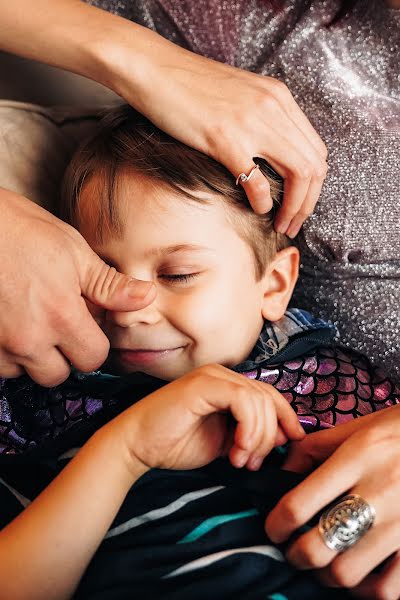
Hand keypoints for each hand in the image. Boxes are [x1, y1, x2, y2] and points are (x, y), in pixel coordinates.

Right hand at [0, 189, 154, 385]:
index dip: (93, 342)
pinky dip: (6, 352)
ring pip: (27, 372)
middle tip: (54, 322)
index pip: (93, 358)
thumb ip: (109, 285)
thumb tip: (147, 297)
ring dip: (32, 355)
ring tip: (28, 319)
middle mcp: (29, 339)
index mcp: (61, 315)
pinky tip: (9, 322)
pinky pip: (0, 367)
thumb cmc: (21, 229)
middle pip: (60, 374)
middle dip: (63, 354)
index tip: (83, 323)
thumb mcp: (72, 251)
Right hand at [103, 25, 326, 231]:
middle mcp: (273, 107)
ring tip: (281, 224)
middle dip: (308, 203)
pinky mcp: (225, 139)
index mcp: (279, 97)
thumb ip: (263, 118)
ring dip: (294, 208)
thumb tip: (273, 156)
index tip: (300, 204)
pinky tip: (256, 209)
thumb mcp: (240, 94)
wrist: (154, 68)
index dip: (314, 185)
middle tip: (293, 224)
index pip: (317, 149)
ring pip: (298, 174)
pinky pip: (258, 181)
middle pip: (314, 166)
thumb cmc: (190, 85)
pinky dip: (262, 202)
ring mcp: (251, 123)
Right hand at [112, 363, 304, 472]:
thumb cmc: (174, 443)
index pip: (269, 395)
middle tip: (253, 463)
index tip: (293, 442)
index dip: (287, 417)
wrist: (136, 445)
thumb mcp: (225, 442)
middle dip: (270, 435)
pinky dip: (248, 428)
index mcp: (228, 385)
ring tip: (241, 460)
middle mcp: (222, 375)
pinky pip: (243, 401)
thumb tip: (284, 436)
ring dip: (258, 437)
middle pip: (268, 398)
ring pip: (259, 401)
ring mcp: (213, 376)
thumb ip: (251, 435)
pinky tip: (236, 449)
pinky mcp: (204, 384)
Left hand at [265, 405, 399, 598]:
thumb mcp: (355, 429)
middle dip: (296, 555)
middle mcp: (379, 491)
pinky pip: (389, 589)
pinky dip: (367, 590)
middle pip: (318, 547)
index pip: (299, 503)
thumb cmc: (397, 431)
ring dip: (327, 575)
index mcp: (357, 458)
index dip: (276, 525)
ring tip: (325, 563)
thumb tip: (281, 471)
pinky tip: (361, 575)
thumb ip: (314, 448)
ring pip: (348, 573)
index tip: (274, 529)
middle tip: (295, 550)